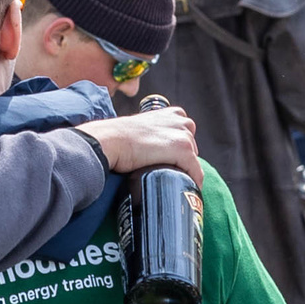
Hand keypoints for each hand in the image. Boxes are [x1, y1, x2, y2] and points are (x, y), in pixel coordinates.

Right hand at [76, 107, 198, 176]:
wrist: (109, 141)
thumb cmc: (117, 137)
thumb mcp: (139, 129)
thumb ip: (149, 134)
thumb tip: (146, 151)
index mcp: (171, 113)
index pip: (184, 135)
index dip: (176, 151)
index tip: (167, 163)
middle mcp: (180, 120)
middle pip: (192, 147)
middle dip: (181, 160)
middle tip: (164, 172)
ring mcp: (183, 135)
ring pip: (193, 160)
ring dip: (185, 170)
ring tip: (169, 181)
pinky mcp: (183, 149)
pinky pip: (195, 172)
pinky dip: (192, 182)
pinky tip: (183, 189)